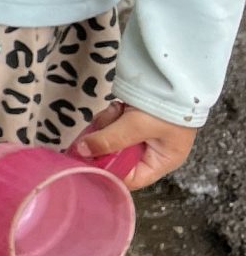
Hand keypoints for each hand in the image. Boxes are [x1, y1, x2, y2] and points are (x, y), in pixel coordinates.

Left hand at [74, 102, 196, 189]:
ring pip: (110, 140)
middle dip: (106, 143)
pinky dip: (111, 116)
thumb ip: (109, 140)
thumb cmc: (166, 107)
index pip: (130, 180)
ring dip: (107, 125)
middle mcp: (152, 153)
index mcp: (162, 162)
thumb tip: (81, 151)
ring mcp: (142, 136)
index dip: (108, 173)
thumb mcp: (137, 126)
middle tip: (103, 128)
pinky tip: (118, 106)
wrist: (173, 76)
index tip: (89, 162)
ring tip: (116, 111)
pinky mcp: (132, 121)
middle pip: (116, 159)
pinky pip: (112, 126)